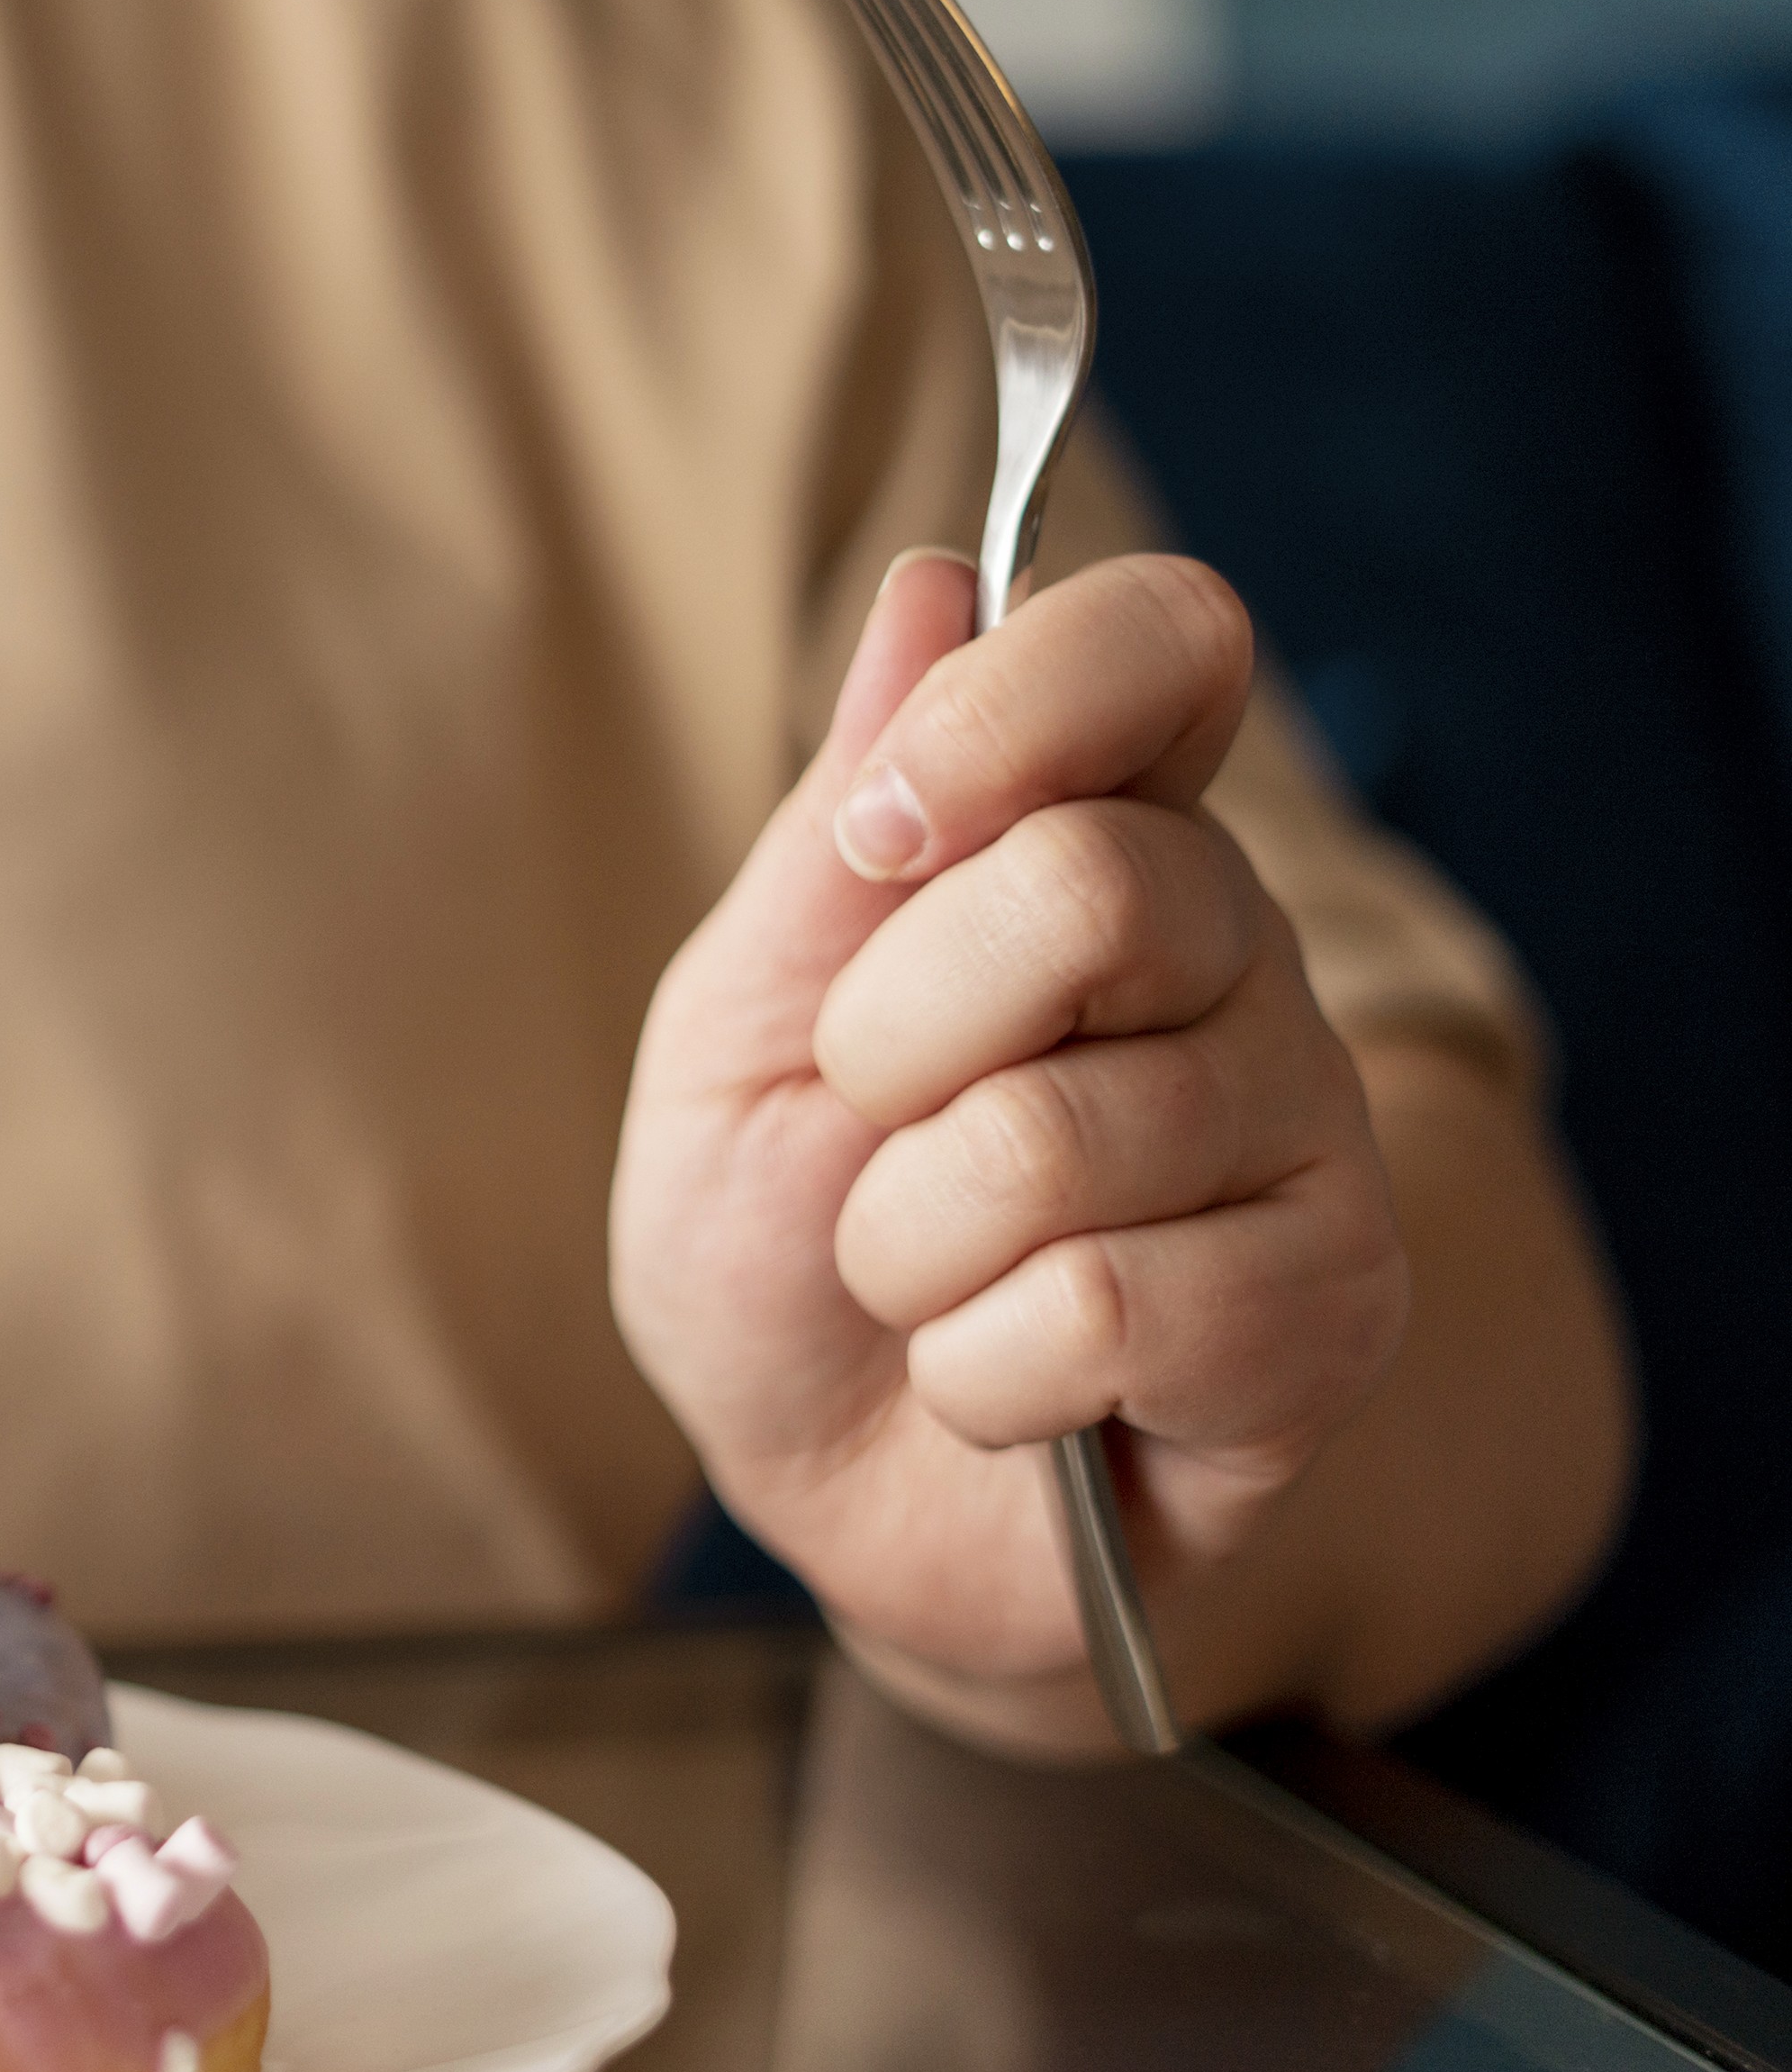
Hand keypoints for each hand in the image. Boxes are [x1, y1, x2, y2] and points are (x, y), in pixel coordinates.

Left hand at [611, 551, 1408, 1735]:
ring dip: (909, 1246)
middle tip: (877, 1125)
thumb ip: (839, 825)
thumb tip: (933, 584)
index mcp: (1097, 838)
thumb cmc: (783, 1239)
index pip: (1169, 641)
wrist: (833, 1487)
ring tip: (929, 1280)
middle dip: (893, 1039)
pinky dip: (980, 1371)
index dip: (1022, 703)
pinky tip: (1007, 1383)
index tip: (886, 826)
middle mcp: (1234, 958)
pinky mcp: (1330, 1313)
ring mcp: (1306, 1133)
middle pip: (1093, 886)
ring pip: (1063, 1135)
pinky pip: (1102, 1311)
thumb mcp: (741, 1023)